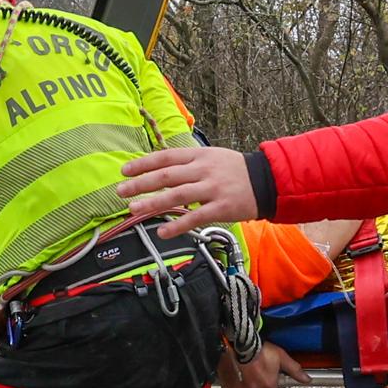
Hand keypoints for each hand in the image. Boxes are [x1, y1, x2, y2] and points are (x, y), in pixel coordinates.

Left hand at [118, 143, 258, 225]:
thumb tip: (159, 168)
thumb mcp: (211, 156)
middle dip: (141, 183)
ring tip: (134, 209)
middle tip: (121, 191)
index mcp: (198, 156)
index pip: (165, 157)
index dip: (143, 163)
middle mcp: (203, 170)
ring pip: (178, 195)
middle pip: (166, 176)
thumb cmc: (234, 170)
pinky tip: (162, 231)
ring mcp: (212, 189)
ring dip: (153, 203)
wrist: (267, 181)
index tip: (124, 171)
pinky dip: (178, 225)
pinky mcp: (221, 208)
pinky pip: (195, 217)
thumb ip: (187, 162)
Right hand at [219, 342, 307, 387]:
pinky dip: (230, 387)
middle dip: (254, 387)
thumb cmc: (258, 349)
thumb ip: (294, 370)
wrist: (240, 343)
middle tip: (254, 374)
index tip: (265, 381)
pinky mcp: (227, 385)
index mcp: (268, 387)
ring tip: (243, 373)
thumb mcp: (281, 357)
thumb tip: (306, 378)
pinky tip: (232, 377)